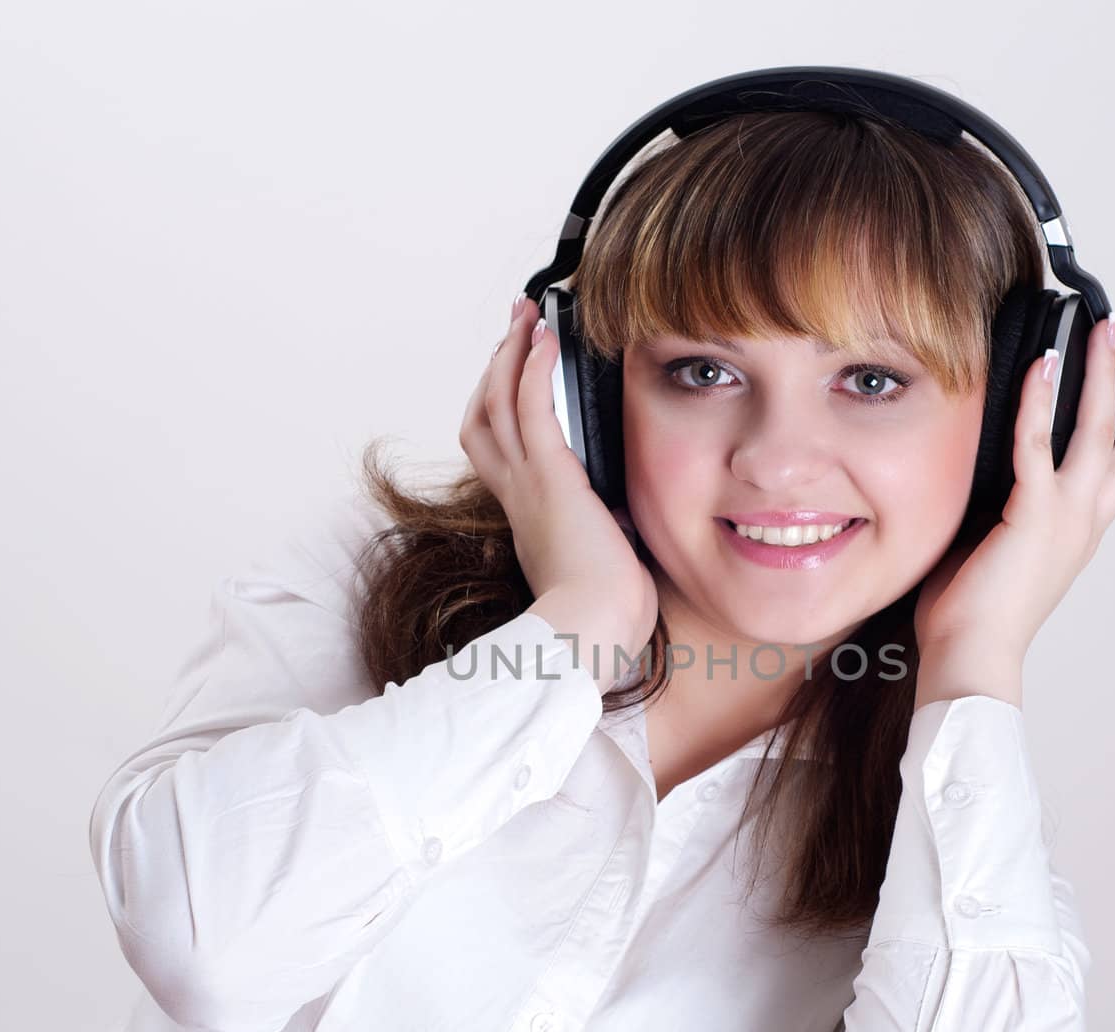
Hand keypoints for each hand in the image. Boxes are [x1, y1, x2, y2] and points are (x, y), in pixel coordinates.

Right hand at [460, 294, 657, 660]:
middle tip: (514, 327)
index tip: (517, 375)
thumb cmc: (605, 615)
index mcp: (528, 518)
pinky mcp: (549, 477)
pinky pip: (530, 408)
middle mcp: (517, 496)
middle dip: (496, 367)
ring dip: (510, 354)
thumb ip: (608, 530)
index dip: (499, 407)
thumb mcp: (605, 561)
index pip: (497, 451)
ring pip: (498, 402)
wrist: (592, 632)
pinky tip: (546, 339)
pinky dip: (534, 368)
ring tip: (526, 316)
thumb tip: (630, 514)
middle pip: (483, 416)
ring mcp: (528, 484)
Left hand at [913, 318, 1114, 663]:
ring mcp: (1065, 517)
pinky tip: (1042, 364)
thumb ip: (1000, 507)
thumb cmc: (971, 615)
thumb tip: (979, 469)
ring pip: (1099, 430)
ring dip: (1101, 374)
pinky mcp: (1033, 515)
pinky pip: (1039, 443)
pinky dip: (1041, 399)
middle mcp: (1085, 521)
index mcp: (1080, 532)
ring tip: (1100, 329)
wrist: (970, 655)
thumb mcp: (995, 547)